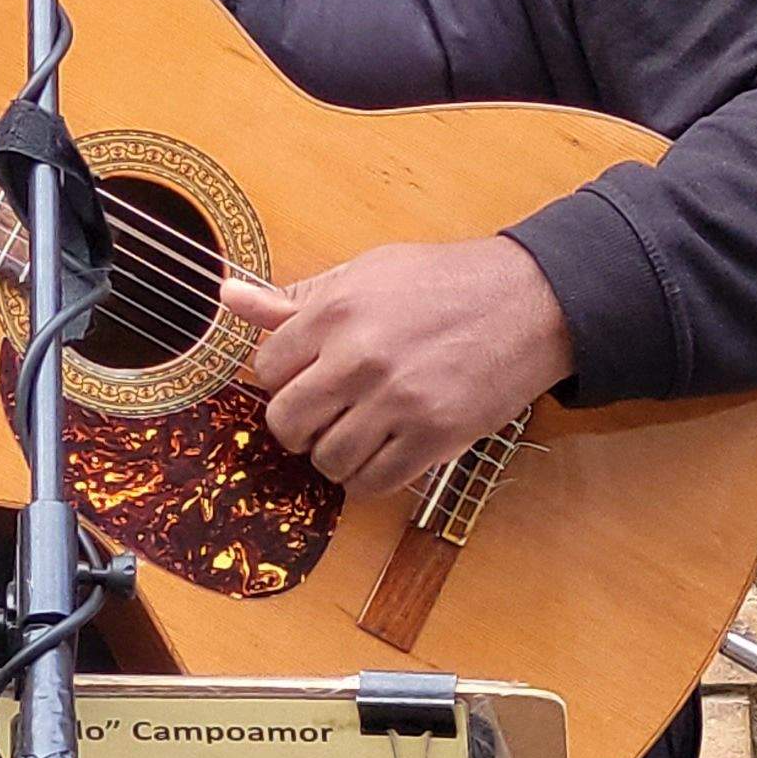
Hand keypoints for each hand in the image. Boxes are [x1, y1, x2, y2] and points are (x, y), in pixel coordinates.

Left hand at [219, 237, 575, 500]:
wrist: (528, 303)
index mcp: (337, 310)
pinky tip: (382, 452)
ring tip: (357, 432)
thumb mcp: (366, 274)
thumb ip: (296, 297)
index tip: (304, 378)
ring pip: (326, 459)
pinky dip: (368, 477)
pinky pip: (371, 483)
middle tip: (322, 414)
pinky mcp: (433, 436)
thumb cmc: (444, 283)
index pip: (266, 368)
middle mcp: (360, 357)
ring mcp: (397, 400)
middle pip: (286, 421)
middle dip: (297, 424)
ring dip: (333, 454)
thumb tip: (228, 296)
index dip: (281, 378)